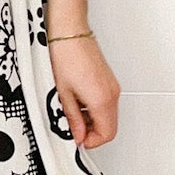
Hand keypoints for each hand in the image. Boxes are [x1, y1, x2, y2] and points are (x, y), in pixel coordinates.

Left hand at [49, 33, 118, 149]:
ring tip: (71, 112)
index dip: (91, 142)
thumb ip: (72, 119)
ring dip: (92, 121)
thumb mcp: (62, 94)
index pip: (107, 134)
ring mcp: (112, 86)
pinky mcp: (108, 80)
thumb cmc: (65, 56)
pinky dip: (94, 109)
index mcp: (102, 99)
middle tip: (72, 129)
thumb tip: (77, 136)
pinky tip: (77, 101)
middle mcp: (112, 93)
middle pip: (110, 127)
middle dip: (91, 133)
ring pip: (108, 116)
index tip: (77, 140)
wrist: (70, 32)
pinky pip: (106, 103)